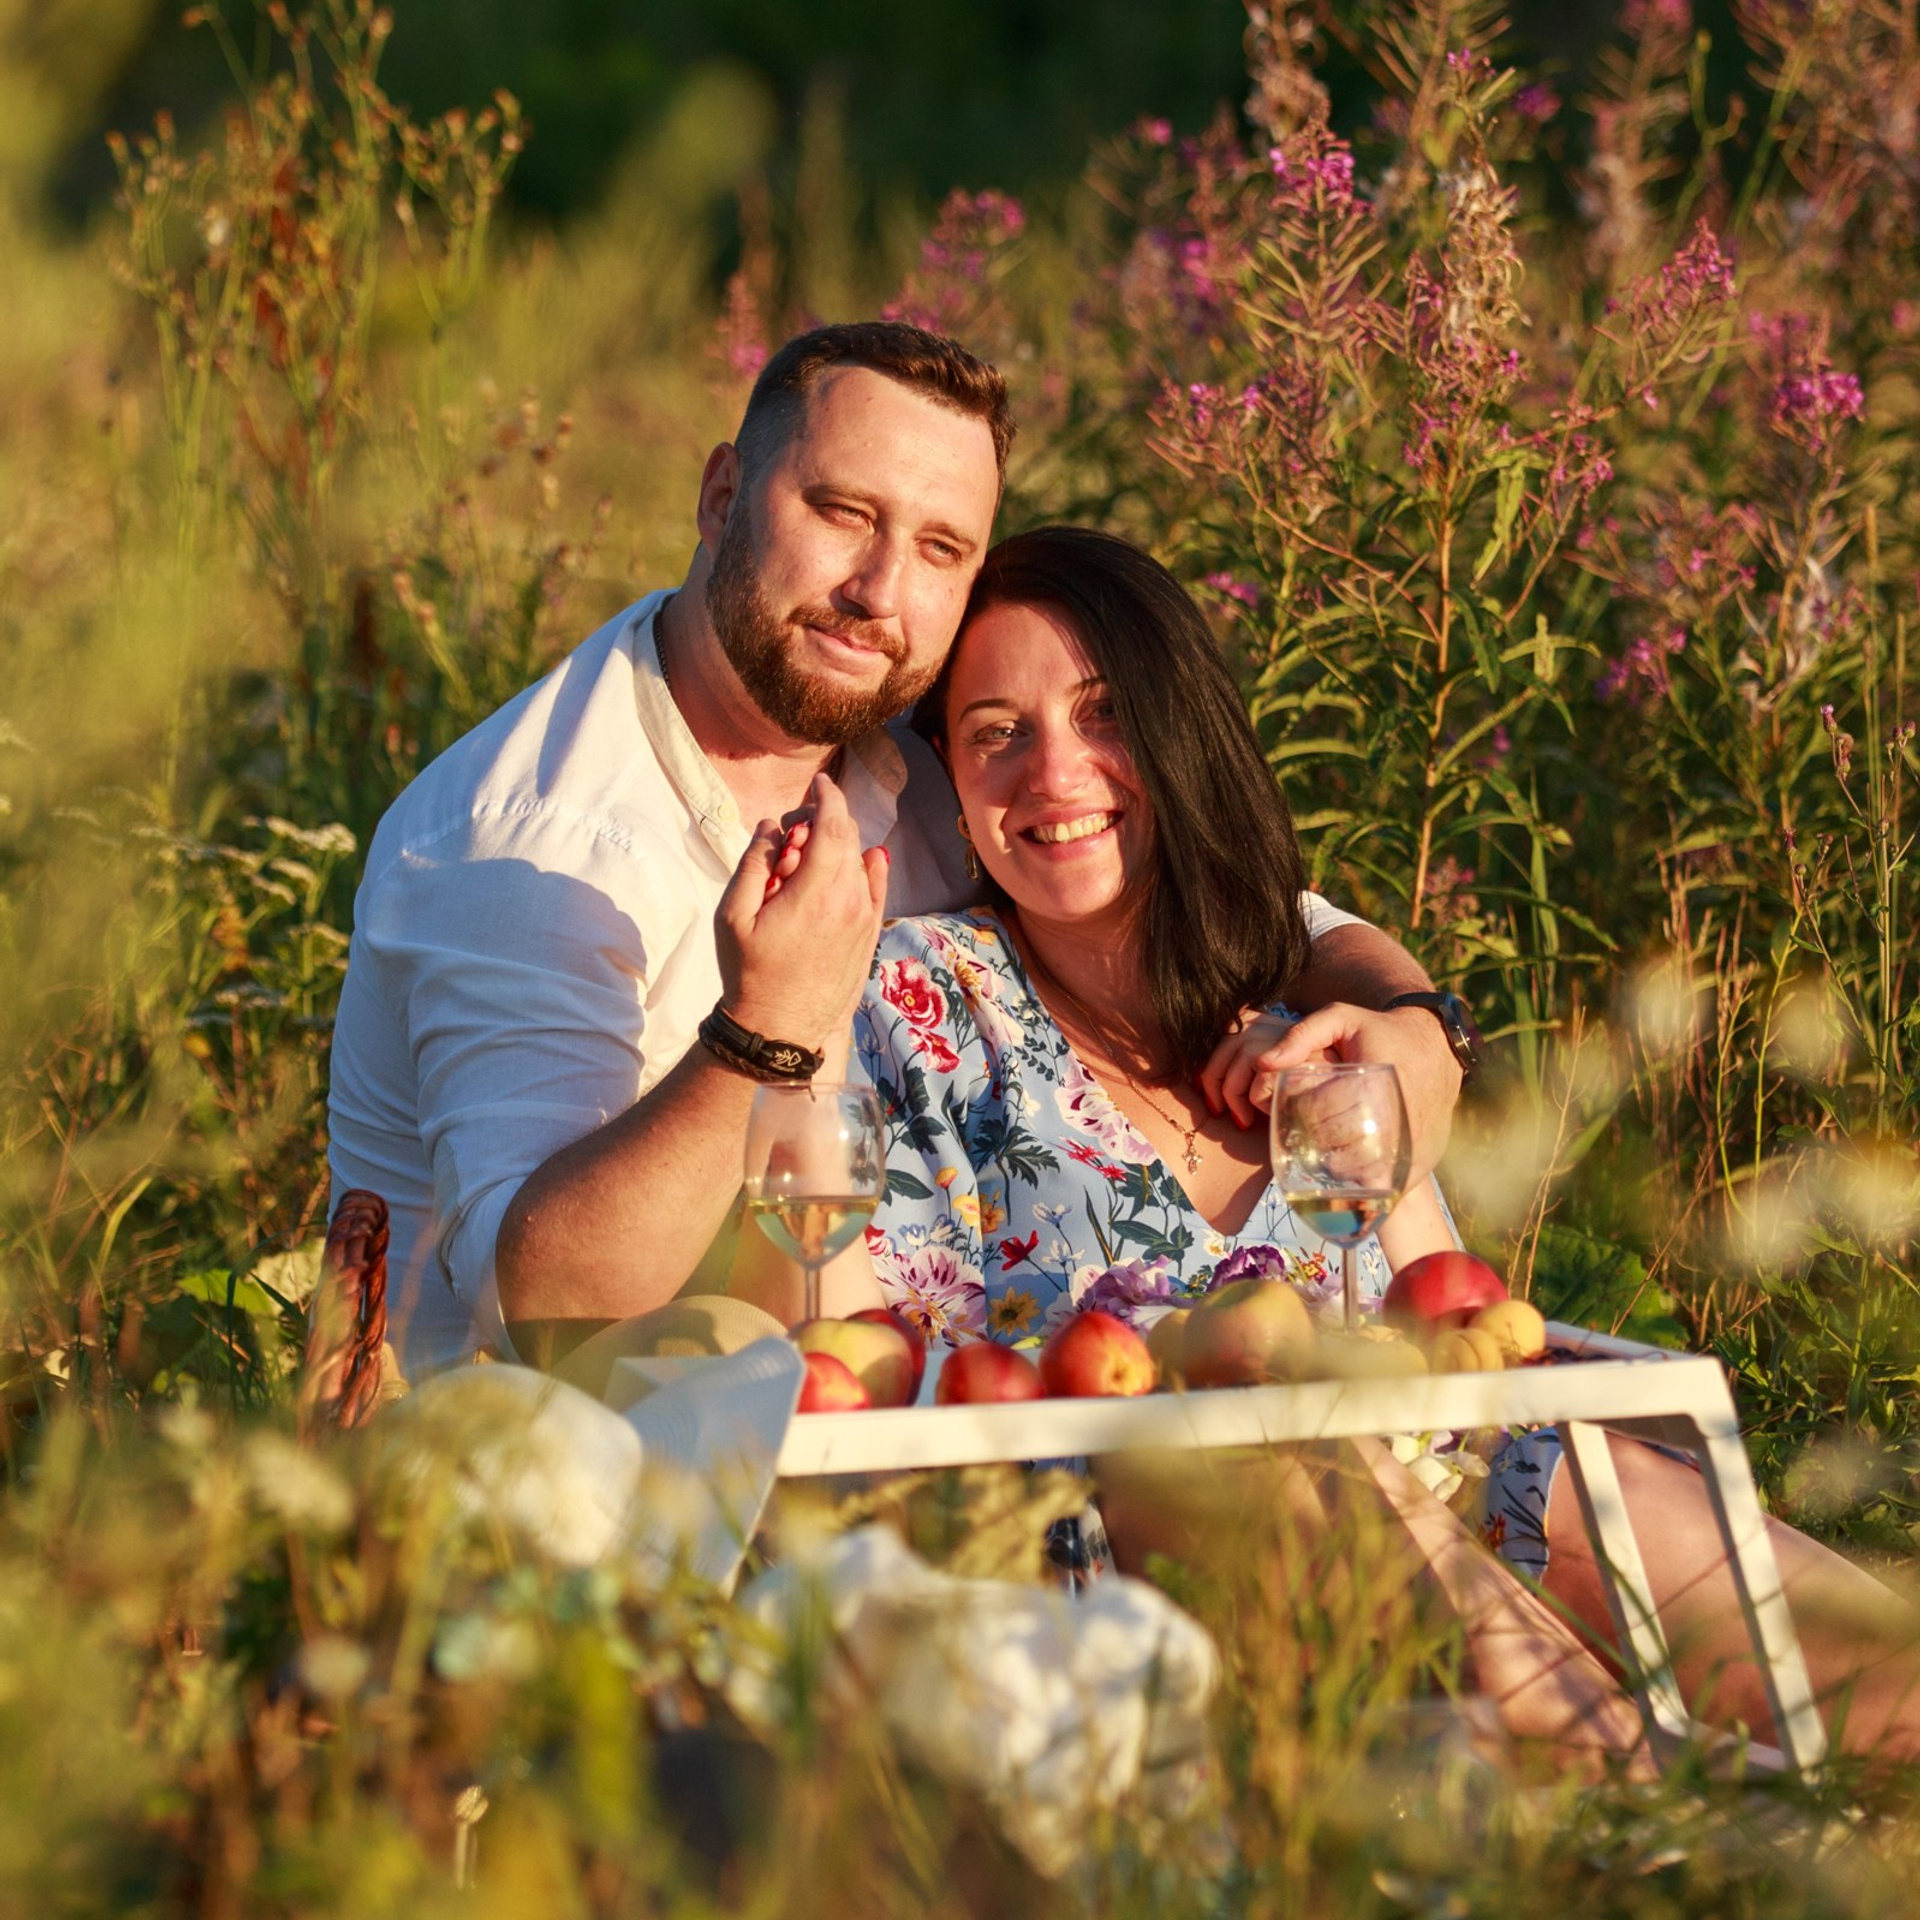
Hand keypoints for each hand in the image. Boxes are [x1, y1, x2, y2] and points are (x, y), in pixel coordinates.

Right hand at [716, 773, 888, 1054]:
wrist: (781, 1029)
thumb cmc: (749, 973)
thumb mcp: (733, 915)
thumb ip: (754, 862)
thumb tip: (773, 824)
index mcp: (816, 891)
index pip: (833, 823)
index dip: (827, 794)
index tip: (818, 781)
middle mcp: (850, 901)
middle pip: (847, 837)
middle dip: (823, 820)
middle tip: (793, 832)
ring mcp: (865, 918)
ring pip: (861, 859)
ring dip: (837, 846)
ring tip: (803, 865)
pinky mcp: (870, 934)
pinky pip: (877, 885)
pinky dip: (866, 865)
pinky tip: (856, 861)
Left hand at [1199, 1002, 1461, 1179]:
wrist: (1439, 1052)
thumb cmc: (1383, 1034)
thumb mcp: (1344, 1019)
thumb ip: (1302, 1034)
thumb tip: (1263, 1062)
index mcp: (1370, 1086)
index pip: (1316, 1112)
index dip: (1301, 1111)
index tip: (1304, 1105)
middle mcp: (1392, 1122)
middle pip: (1329, 1143)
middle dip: (1312, 1137)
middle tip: (1315, 1125)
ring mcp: (1407, 1151)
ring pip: (1349, 1171)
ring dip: (1331, 1161)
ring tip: (1332, 1140)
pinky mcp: (1416, 1169)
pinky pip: (1375, 1187)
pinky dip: (1357, 1179)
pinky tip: (1353, 1158)